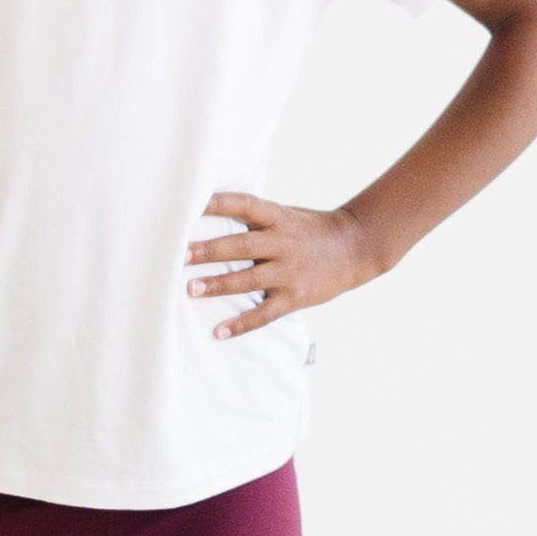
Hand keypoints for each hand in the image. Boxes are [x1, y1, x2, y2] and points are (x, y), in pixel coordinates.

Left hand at [183, 191, 380, 339]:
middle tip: (181, 255)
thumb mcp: (285, 216)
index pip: (244, 205)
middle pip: (242, 246)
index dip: (218, 203)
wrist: (355, 248)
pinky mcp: (296, 297)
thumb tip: (208, 216)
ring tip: (191, 290)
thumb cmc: (311, 231)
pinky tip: (219, 331)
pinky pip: (264, 313)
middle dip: (210, 250)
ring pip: (249, 279)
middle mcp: (283, 242)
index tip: (190, 205)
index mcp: (277, 217)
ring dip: (218, 285)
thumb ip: (254, 220)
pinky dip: (241, 324)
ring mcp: (290, 271)